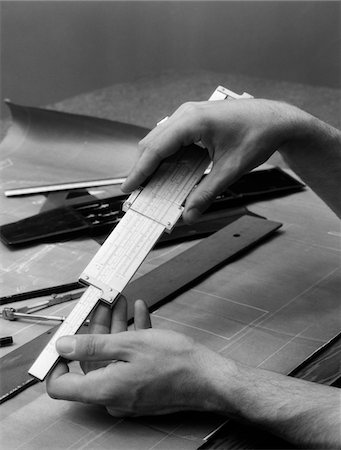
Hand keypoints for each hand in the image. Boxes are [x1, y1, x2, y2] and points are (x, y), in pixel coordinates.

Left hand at [46, 297, 226, 416]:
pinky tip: (138, 315)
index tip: (64, 337)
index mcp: (104, 388)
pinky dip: (130, 338)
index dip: (56, 360)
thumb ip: (92, 345)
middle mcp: (112, 395)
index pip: (60, 385)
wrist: (208, 378)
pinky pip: (127, 361)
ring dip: (116, 328)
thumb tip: (63, 346)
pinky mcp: (140, 386)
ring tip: (122, 304)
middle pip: (91, 361)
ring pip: (111, 356)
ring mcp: (127, 392)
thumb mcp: (130, 344)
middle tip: (101, 305)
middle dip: (96, 328)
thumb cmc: (176, 363)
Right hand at [121, 99, 305, 222]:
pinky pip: (172, 139)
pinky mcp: (194, 120)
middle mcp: (186, 114)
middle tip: (138, 192)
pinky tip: (169, 173)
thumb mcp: (231, 169)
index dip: (140, 170)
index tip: (128, 187)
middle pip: (152, 143)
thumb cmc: (257, 136)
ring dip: (154, 163)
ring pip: (160, 140)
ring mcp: (189, 115)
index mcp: (193, 121)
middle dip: (143, 169)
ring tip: (151, 186)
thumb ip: (207, 193)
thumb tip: (189, 214)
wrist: (276, 120)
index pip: (156, 148)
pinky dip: (167, 156)